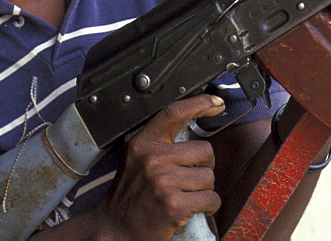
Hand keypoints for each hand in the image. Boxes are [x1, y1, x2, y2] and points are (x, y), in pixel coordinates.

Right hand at [96, 94, 225, 238]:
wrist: (115, 228)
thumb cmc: (129, 195)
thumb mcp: (137, 159)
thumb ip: (159, 144)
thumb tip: (192, 128)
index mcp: (144, 143)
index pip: (174, 113)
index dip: (199, 104)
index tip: (215, 102)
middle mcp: (153, 159)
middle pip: (204, 150)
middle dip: (204, 167)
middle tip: (189, 179)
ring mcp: (164, 182)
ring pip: (209, 177)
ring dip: (204, 189)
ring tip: (186, 195)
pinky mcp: (174, 205)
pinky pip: (210, 199)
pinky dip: (208, 206)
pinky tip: (192, 209)